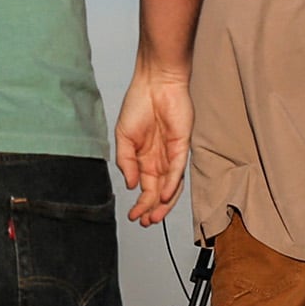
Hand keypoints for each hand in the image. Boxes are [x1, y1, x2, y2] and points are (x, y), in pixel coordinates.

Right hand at [111, 70, 192, 225]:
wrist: (154, 82)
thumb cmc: (138, 103)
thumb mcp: (123, 136)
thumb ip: (126, 161)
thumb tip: (130, 185)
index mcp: (145, 158)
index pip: (145, 187)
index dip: (140, 203)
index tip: (133, 216)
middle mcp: (160, 159)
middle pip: (158, 191)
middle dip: (151, 209)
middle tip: (144, 222)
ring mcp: (172, 154)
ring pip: (171, 186)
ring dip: (163, 203)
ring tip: (154, 217)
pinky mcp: (182, 146)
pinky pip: (177, 169)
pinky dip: (171, 184)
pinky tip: (163, 195)